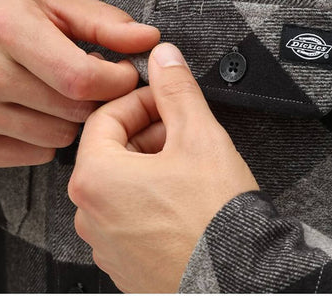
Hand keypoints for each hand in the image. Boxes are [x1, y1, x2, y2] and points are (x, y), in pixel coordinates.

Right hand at [0, 0, 158, 167]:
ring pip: (60, 137)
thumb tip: (150, 39)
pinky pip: (37, 155)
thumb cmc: (8, 23)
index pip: (81, 77)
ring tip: (59, 92)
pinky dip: (47, 137)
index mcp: (8, 28)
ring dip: (72, 118)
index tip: (123, 72)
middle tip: (90, 80)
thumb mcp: (55, 5)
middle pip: (74, 110)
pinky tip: (36, 111)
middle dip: (96, 99)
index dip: (116, 80)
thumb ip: (106, 22)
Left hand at [68, 42, 258, 292]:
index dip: (140, 100)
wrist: (241, 282)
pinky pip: (128, 216)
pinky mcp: (125, 264)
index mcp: (95, 178)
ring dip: (151, 164)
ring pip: (120, 183)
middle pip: (111, 150)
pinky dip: (151, 198)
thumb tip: (164, 58)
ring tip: (189, 163)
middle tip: (182, 129)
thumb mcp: (198, 136)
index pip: (105, 117)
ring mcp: (105, 243)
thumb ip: (176, 89)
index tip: (164, 98)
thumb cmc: (215, 219)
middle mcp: (89, 214)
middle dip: (147, 131)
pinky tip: (184, 197)